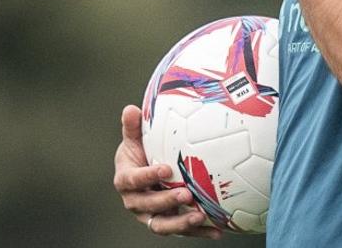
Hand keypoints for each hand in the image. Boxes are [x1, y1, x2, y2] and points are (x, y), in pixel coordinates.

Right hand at [113, 105, 221, 238]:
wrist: (145, 174)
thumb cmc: (140, 153)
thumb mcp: (134, 140)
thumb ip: (132, 126)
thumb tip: (130, 109)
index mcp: (125, 180)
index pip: (133, 180)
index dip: (148, 176)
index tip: (166, 169)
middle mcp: (135, 202)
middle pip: (148, 205)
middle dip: (167, 201)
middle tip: (186, 195)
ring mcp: (150, 215)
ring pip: (162, 225)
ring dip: (181, 222)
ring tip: (200, 216)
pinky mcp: (167, 223)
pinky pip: (182, 231)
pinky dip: (198, 232)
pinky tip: (216, 231)